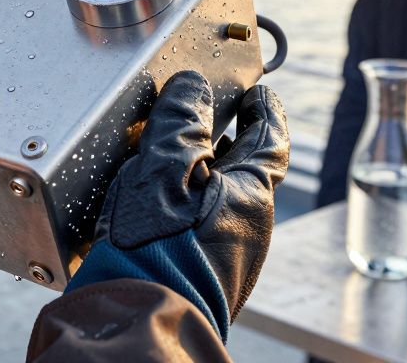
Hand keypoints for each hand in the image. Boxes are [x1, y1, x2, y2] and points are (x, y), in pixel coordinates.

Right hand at [77, 72, 289, 333]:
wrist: (136, 319)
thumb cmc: (157, 248)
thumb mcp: (166, 166)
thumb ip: (180, 120)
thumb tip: (191, 87)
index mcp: (251, 195)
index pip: (271, 139)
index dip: (265, 111)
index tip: (259, 93)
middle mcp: (246, 228)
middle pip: (243, 170)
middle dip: (225, 141)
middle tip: (207, 117)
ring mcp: (225, 256)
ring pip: (216, 200)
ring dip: (197, 175)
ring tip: (167, 157)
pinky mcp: (196, 275)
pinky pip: (196, 228)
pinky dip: (180, 206)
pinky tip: (148, 206)